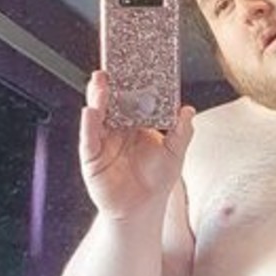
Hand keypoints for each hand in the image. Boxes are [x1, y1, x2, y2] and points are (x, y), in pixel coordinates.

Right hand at [79, 71, 194, 217]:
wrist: (142, 210)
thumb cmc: (156, 181)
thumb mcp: (174, 153)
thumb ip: (181, 132)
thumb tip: (188, 110)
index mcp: (134, 123)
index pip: (129, 97)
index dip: (128, 82)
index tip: (129, 65)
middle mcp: (116, 128)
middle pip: (110, 102)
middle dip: (108, 86)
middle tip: (109, 70)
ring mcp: (102, 141)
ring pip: (97, 115)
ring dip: (97, 99)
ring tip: (101, 85)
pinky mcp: (92, 157)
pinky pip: (89, 138)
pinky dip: (88, 125)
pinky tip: (90, 112)